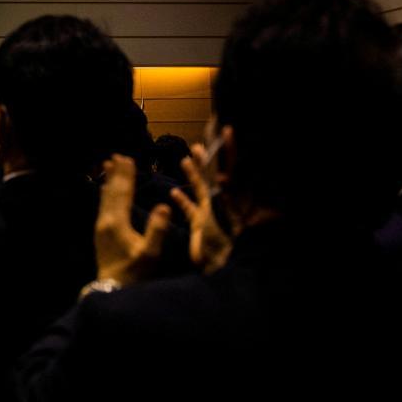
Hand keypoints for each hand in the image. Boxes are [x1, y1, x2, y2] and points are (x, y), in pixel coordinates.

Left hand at [94, 154, 169, 285]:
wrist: (112, 289)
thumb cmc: (134, 272)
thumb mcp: (150, 253)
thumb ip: (157, 230)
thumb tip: (164, 206)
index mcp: (117, 223)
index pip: (122, 193)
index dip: (126, 175)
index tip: (129, 159)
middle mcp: (105, 221)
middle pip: (111, 191)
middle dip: (116, 173)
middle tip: (117, 155)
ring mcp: (100, 226)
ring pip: (104, 197)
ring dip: (108, 180)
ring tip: (108, 165)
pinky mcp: (99, 233)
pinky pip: (102, 206)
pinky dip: (105, 193)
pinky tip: (105, 190)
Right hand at [170, 145, 232, 273]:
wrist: (223, 270)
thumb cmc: (225, 247)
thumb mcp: (226, 221)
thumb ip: (221, 199)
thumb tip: (222, 177)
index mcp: (227, 198)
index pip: (228, 169)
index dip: (228, 151)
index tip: (227, 131)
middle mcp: (220, 202)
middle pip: (213, 174)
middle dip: (206, 159)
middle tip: (199, 144)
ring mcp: (211, 213)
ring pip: (201, 188)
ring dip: (194, 174)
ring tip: (185, 160)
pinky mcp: (202, 226)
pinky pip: (191, 209)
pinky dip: (183, 200)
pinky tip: (174, 192)